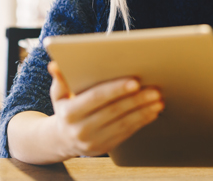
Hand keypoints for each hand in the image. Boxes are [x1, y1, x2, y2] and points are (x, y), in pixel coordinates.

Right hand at [47, 61, 163, 157]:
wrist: (63, 140)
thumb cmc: (65, 109)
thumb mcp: (58, 94)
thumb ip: (60, 79)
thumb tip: (54, 65)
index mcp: (69, 113)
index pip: (96, 98)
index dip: (116, 89)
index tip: (134, 81)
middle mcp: (81, 129)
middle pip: (114, 111)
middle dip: (136, 99)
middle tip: (154, 89)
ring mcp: (94, 141)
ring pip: (124, 124)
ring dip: (143, 111)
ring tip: (158, 99)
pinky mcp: (106, 148)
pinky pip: (127, 133)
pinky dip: (142, 121)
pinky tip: (153, 111)